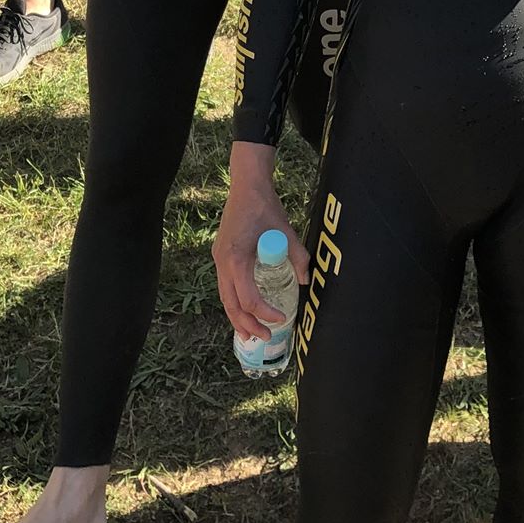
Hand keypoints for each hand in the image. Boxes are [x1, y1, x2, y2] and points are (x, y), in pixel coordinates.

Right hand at [213, 142, 310, 342]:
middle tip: (266, 337)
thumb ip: (297, 257)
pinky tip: (244, 310)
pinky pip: (224, 286)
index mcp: (237, 258)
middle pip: (231, 304)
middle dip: (247, 324)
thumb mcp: (286, 232)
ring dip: (237, 317)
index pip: (248, 298)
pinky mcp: (220, 255)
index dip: (264, 313)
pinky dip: (233, 302)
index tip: (282, 317)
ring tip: (252, 333)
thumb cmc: (266, 206)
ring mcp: (218, 259)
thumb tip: (305, 281)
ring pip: (224, 298)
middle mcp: (222, 262)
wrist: (246, 186)